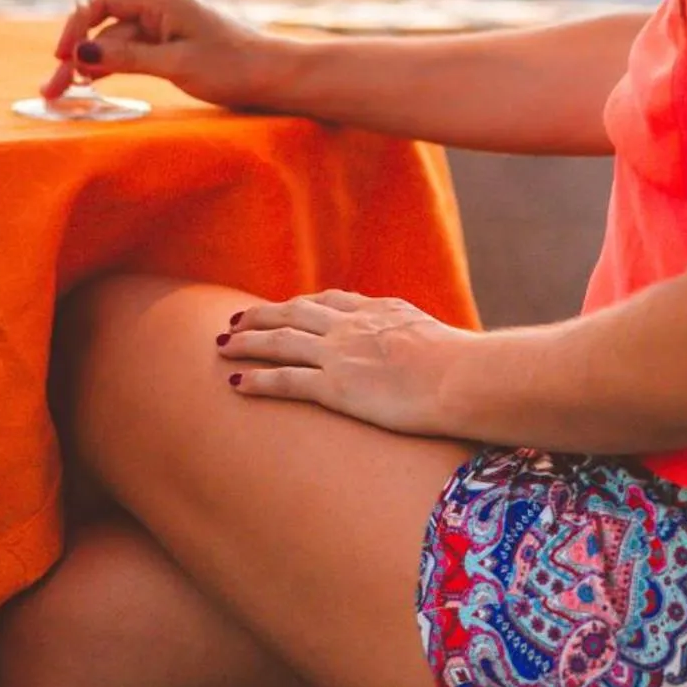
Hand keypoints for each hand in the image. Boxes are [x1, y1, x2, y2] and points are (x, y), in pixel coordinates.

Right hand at [42, 0, 270, 110]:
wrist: (277, 77)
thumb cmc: (233, 67)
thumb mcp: (176, 64)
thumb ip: (127, 58)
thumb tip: (81, 54)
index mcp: (164, 2)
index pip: (106, 1)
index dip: (78, 26)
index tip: (62, 58)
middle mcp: (163, 10)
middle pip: (108, 27)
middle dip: (78, 55)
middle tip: (52, 90)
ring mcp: (169, 30)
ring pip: (119, 43)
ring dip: (92, 65)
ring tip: (65, 94)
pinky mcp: (176, 49)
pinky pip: (136, 53)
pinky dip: (115, 67)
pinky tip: (96, 85)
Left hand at [216, 290, 466, 435]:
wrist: (460, 376)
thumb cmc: (464, 367)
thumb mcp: (441, 341)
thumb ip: (424, 343)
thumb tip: (440, 357)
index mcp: (380, 310)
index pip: (333, 301)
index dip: (304, 304)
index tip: (287, 307)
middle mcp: (353, 325)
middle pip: (297, 312)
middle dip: (264, 314)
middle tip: (237, 318)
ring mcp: (340, 353)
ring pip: (281, 340)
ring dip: (249, 341)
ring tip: (222, 344)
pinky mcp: (334, 386)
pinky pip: (285, 379)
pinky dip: (257, 379)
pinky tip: (235, 382)